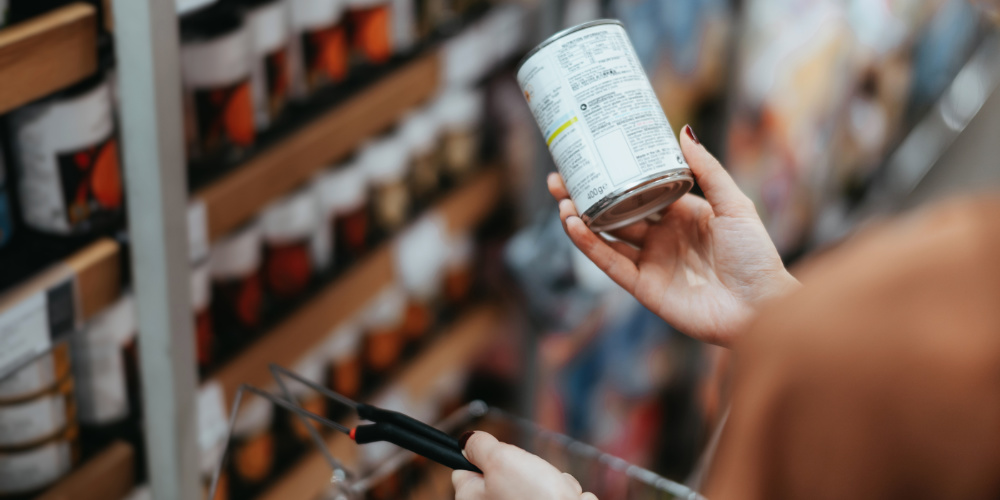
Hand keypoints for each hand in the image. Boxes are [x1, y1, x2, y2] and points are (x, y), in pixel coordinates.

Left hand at [452, 431, 597, 499]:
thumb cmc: (534, 497)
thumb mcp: (500, 458)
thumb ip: (480, 445)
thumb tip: (467, 441)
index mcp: (471, 499)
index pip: (463, 470)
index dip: (481, 456)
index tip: (496, 454)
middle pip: (503, 472)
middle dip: (523, 467)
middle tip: (530, 471)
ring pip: (532, 482)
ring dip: (547, 479)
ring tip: (551, 487)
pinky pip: (551, 494)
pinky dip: (560, 493)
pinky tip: (563, 497)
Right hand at [549, 125, 798, 345]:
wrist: (761, 307)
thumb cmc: (756, 257)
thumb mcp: (735, 205)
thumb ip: (708, 170)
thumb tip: (682, 131)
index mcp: (681, 215)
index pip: (639, 190)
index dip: (614, 176)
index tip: (591, 157)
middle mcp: (661, 237)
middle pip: (614, 212)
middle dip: (585, 195)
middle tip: (559, 178)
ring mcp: (650, 263)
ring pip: (606, 237)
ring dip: (580, 219)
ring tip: (561, 199)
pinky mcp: (643, 288)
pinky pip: (611, 264)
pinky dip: (590, 246)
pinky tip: (574, 226)